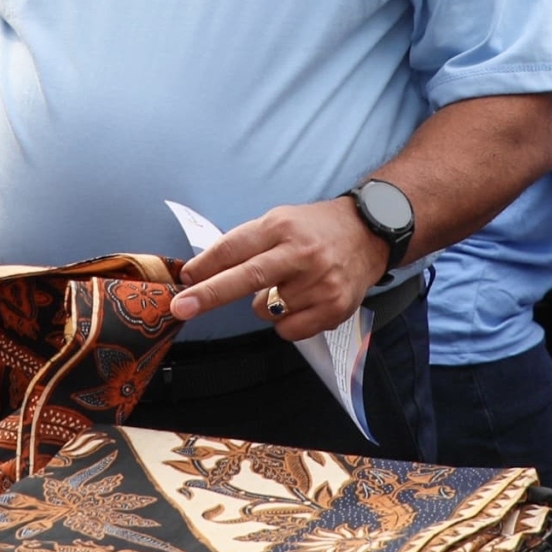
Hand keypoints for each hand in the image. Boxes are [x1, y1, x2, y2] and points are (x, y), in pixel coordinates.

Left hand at [170, 197, 387, 341]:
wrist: (369, 235)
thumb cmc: (314, 230)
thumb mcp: (278, 221)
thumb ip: (242, 244)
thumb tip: (199, 272)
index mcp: (282, 227)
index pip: (236, 247)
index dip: (206, 265)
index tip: (184, 280)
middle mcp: (301, 253)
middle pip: (248, 277)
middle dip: (210, 295)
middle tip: (182, 307)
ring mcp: (320, 282)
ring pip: (266, 310)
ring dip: (265, 304)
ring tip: (289, 284)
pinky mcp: (333, 308)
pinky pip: (287, 329)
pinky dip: (285, 321)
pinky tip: (302, 300)